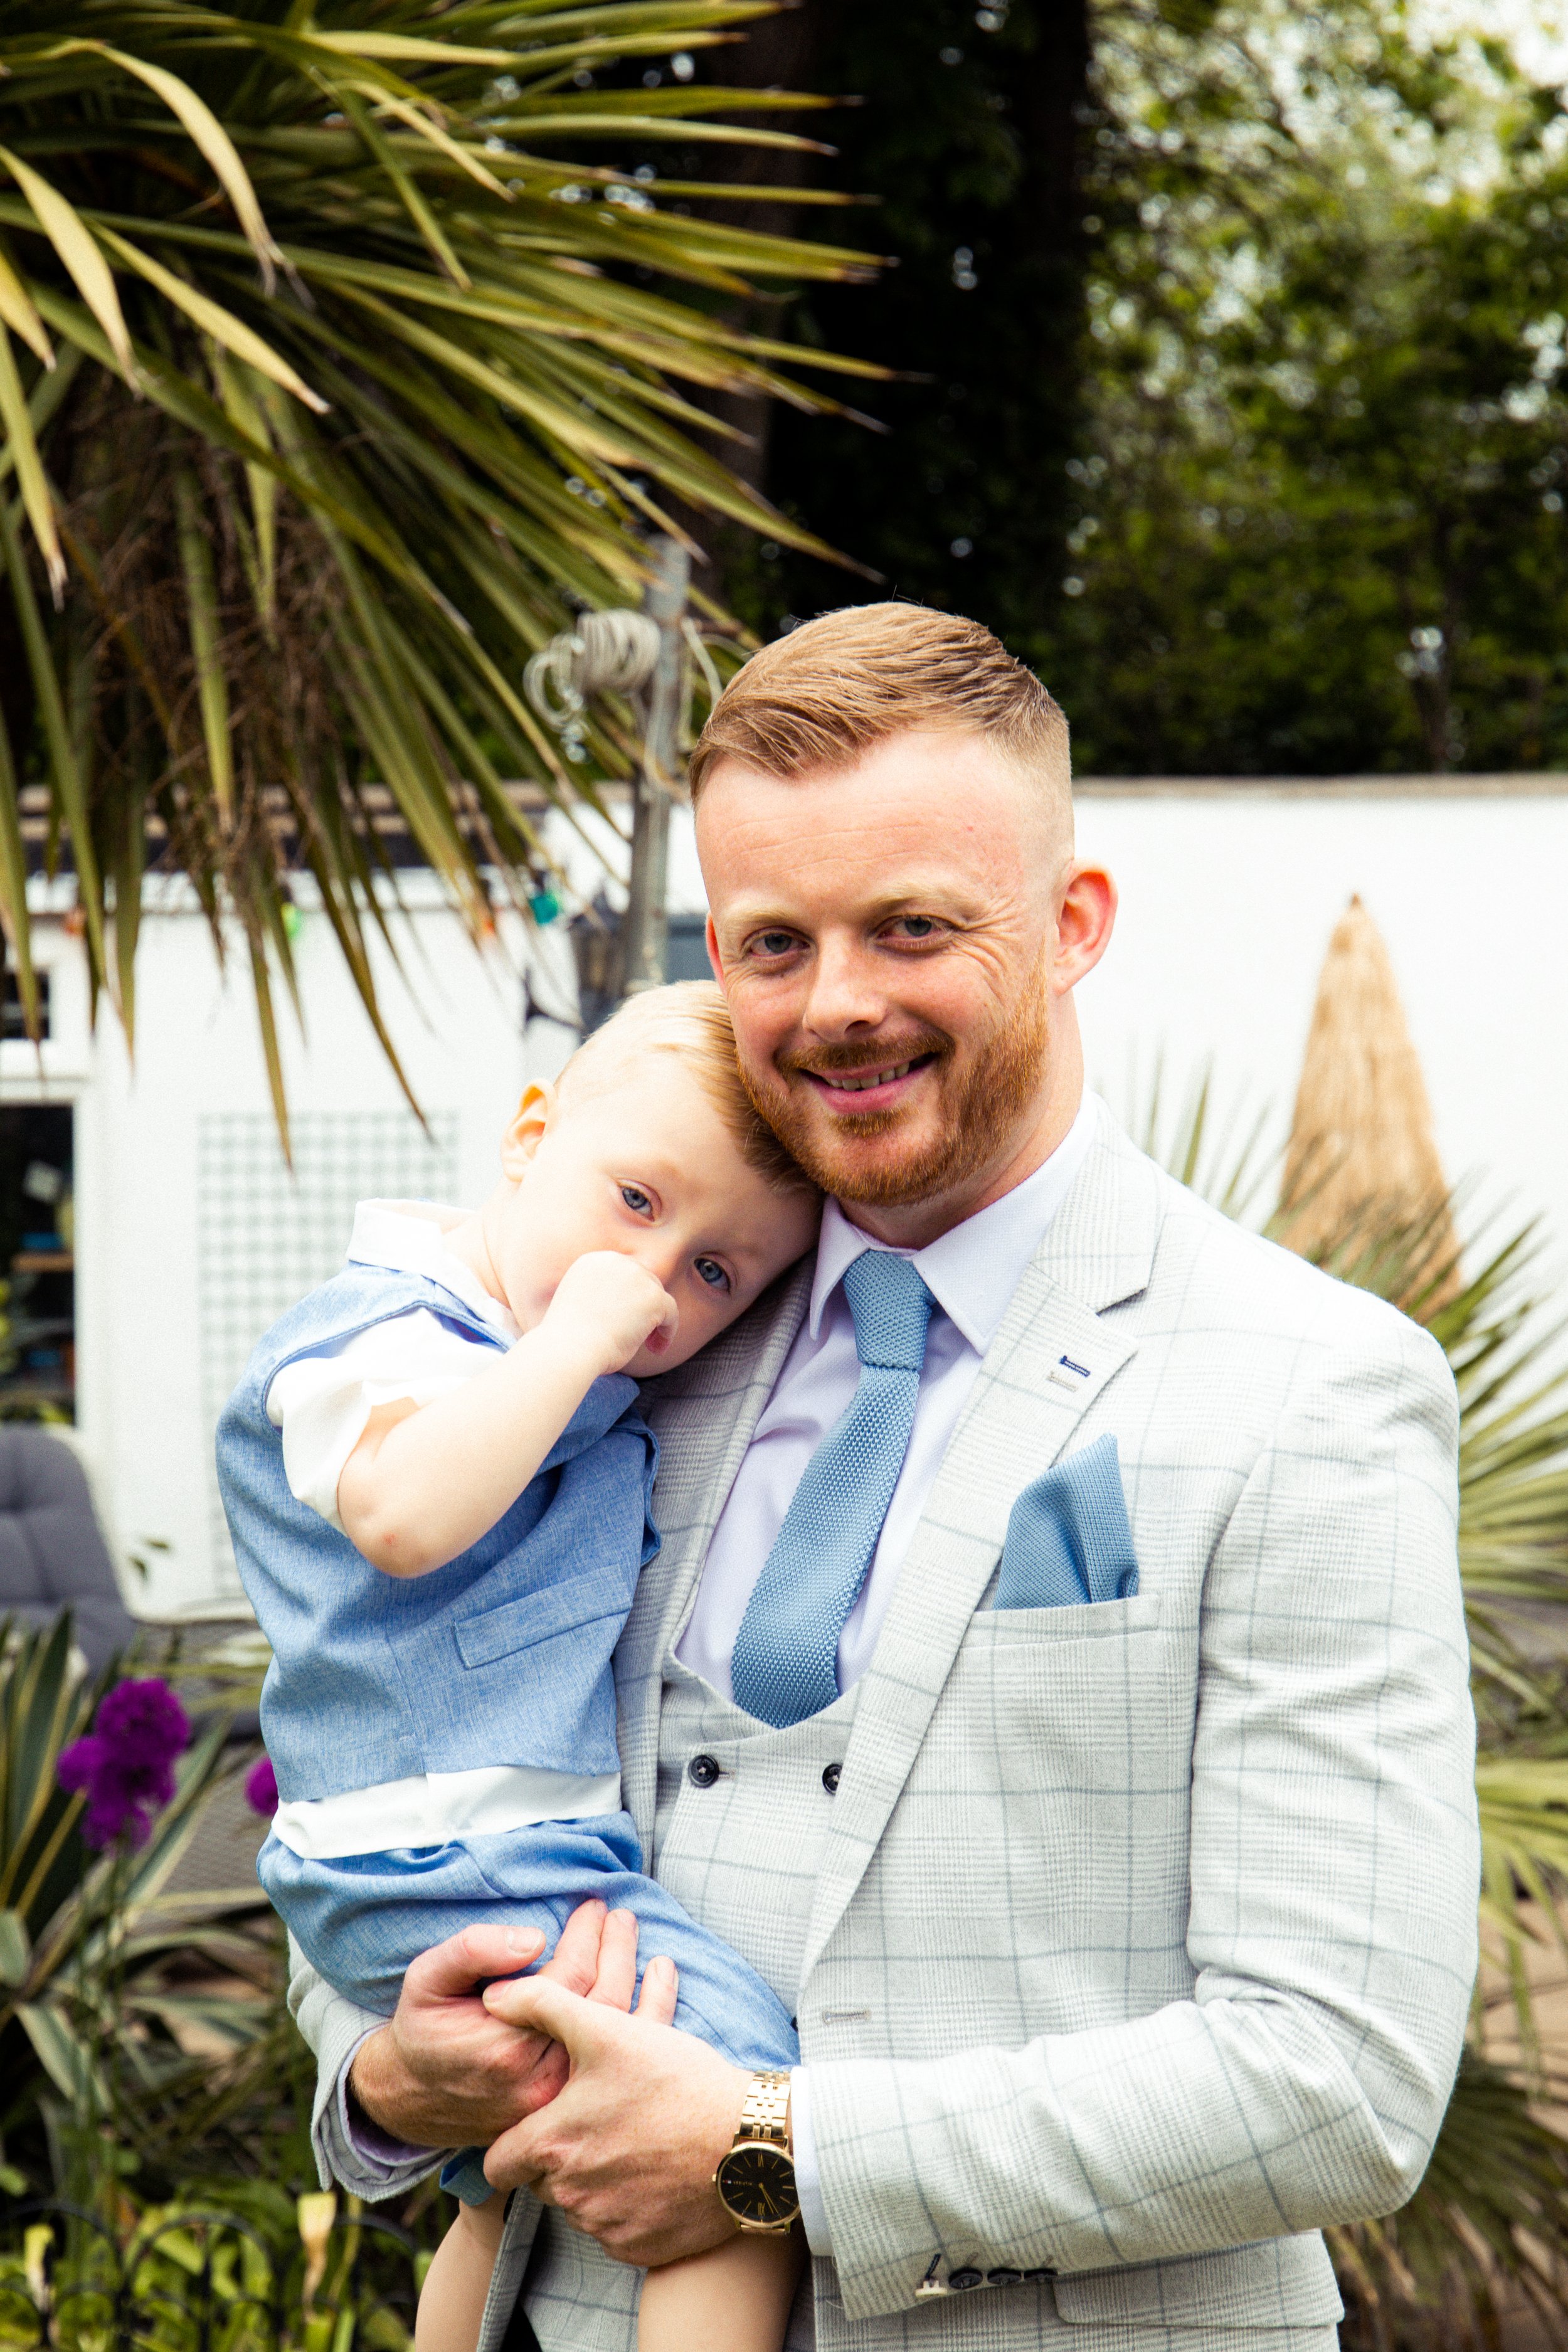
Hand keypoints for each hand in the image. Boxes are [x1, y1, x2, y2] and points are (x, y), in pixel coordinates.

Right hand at [349, 1900, 675, 2149]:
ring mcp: (558, 2101)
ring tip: (633, 1943)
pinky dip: (635, 2022)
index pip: (571, 1977)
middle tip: (621, 1917)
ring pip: (616, 2037)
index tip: (594, 1906)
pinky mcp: (565, 2112)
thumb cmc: (422, 2028)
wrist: (410, 2097)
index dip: (588, 1936)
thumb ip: (474, 1951)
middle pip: (603, 2005)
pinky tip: (647, 1991)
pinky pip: (609, 2063)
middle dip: (617, 1952)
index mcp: (509, 2044)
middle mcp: (540, 2079)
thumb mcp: (427, 1978)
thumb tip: (534, 1937)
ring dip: (632, 1983)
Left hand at [481, 1975, 751, 2266]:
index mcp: (553, 2146)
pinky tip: (655, 2172)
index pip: (497, 2163)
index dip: (511, 2142)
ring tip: (634, 2140)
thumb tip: (494, 1995)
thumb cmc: (676, 2080)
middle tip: (600, 2122)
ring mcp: (605, 2228)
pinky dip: (627, 2207)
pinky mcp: (639, 2249)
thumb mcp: (608, 2028)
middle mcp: (571, 2197)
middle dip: (559, 2157)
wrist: (747, 2140)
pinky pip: (614, 2230)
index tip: (539, 2125)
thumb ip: (544, 2005)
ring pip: (578, 2206)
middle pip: (540, 2183)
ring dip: (593, 2181)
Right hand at [545, 1251, 678, 1374]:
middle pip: (644, 1281)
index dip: (629, 1297)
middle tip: (639, 1334)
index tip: (625, 1320)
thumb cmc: (569, 1339)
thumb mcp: (581, 1306)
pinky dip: (667, 1332)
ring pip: (658, 1296)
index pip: (623, 1274)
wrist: (569, 1347)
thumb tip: (629, 1309)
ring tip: (648, 1345)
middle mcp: (614, 1260)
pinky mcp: (653, 1296)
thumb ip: (604, 1297)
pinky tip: (657, 1349)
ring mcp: (636, 1275)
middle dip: (644, 1307)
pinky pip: (671, 1312)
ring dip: (655, 1320)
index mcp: (592, 1262)